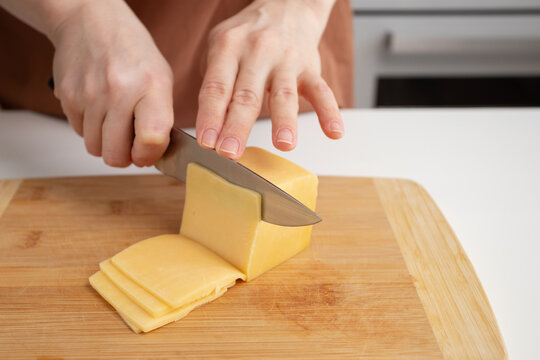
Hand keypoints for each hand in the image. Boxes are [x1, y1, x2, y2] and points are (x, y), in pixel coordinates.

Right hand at [50, 0, 173, 166]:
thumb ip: (161, 117)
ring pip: (95, 149)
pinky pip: (80, 133)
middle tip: (130, 144)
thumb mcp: (161, 78)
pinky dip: (90, 129)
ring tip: (115, 123)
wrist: (90, 22)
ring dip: (106, 144)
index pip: (151, 139)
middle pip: (116, 155)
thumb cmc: (132, 52)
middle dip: (125, 157)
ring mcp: (90, 95)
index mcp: (151, 86)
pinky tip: (99, 110)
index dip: (149, 156)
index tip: (148, 154)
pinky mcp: (67, 97)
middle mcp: (119, 91)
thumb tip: (154, 155)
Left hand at [196, 0, 343, 159]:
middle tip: (230, 152)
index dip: (210, 116)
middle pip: (247, 96)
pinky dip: (329, 112)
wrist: (287, 6)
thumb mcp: (221, 48)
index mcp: (229, 47)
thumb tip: (212, 129)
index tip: (207, 141)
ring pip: (284, 94)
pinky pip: (321, 91)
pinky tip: (334, 132)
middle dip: (237, 127)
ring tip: (283, 144)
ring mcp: (286, 61)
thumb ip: (215, 85)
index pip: (217, 87)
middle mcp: (257, 52)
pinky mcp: (310, 68)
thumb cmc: (248, 35)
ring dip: (284, 121)